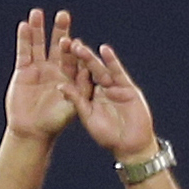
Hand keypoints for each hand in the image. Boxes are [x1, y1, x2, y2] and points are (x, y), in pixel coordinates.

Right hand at [3, 10, 80, 140]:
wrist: (33, 131)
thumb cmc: (56, 122)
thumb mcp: (73, 107)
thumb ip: (80, 90)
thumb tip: (88, 73)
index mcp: (70, 75)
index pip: (73, 58)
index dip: (74, 49)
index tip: (76, 40)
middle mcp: (55, 68)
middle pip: (58, 45)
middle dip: (60, 31)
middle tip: (63, 15)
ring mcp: (39, 67)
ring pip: (39, 44)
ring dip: (39, 29)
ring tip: (37, 13)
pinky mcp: (23, 70)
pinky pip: (24, 52)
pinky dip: (24, 39)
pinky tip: (24, 26)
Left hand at [68, 31, 157, 160]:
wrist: (131, 145)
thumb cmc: (108, 136)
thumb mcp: (88, 117)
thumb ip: (76, 101)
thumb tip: (60, 86)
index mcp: (89, 96)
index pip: (76, 77)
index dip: (68, 65)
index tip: (57, 54)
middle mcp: (100, 88)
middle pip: (87, 69)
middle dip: (77, 56)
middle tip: (66, 42)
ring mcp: (114, 87)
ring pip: (100, 68)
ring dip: (90, 57)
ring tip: (80, 45)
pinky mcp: (127, 88)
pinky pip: (118, 72)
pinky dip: (112, 61)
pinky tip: (104, 50)